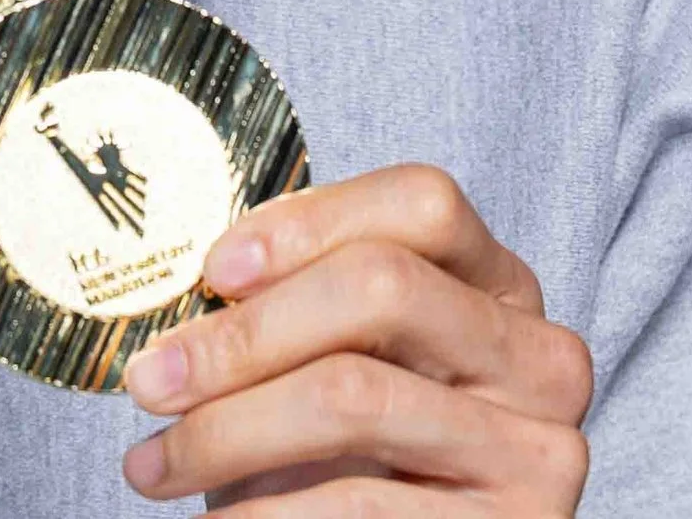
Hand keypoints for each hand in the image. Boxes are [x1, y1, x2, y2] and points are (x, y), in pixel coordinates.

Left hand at [118, 165, 592, 512]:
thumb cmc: (356, 451)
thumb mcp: (343, 357)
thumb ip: (298, 300)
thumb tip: (182, 279)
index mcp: (500, 284)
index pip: (425, 202)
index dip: (311, 221)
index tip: (213, 269)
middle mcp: (540, 357)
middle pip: (383, 288)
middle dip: (244, 334)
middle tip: (150, 380)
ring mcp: (539, 450)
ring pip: (355, 395)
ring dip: (226, 431)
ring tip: (150, 465)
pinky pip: (361, 503)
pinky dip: (264, 513)